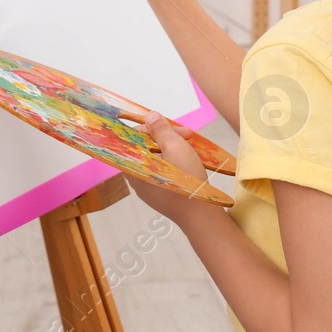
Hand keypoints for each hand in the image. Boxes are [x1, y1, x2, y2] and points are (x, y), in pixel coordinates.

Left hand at [126, 111, 224, 226]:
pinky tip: (186, 164)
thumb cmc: (186, 180)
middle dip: (167, 138)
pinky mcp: (155, 195)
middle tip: (188, 137)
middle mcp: (133, 175)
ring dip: (171, 150)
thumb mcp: (175, 147)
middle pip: (146, 146)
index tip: (178, 130)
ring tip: (189, 149)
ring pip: (154, 159)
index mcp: (132, 163)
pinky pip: (159, 172)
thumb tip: (150, 116)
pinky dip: (171, 164)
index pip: (137, 135)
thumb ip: (160, 129)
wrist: (198, 214)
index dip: (158, 127)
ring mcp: (144, 187)